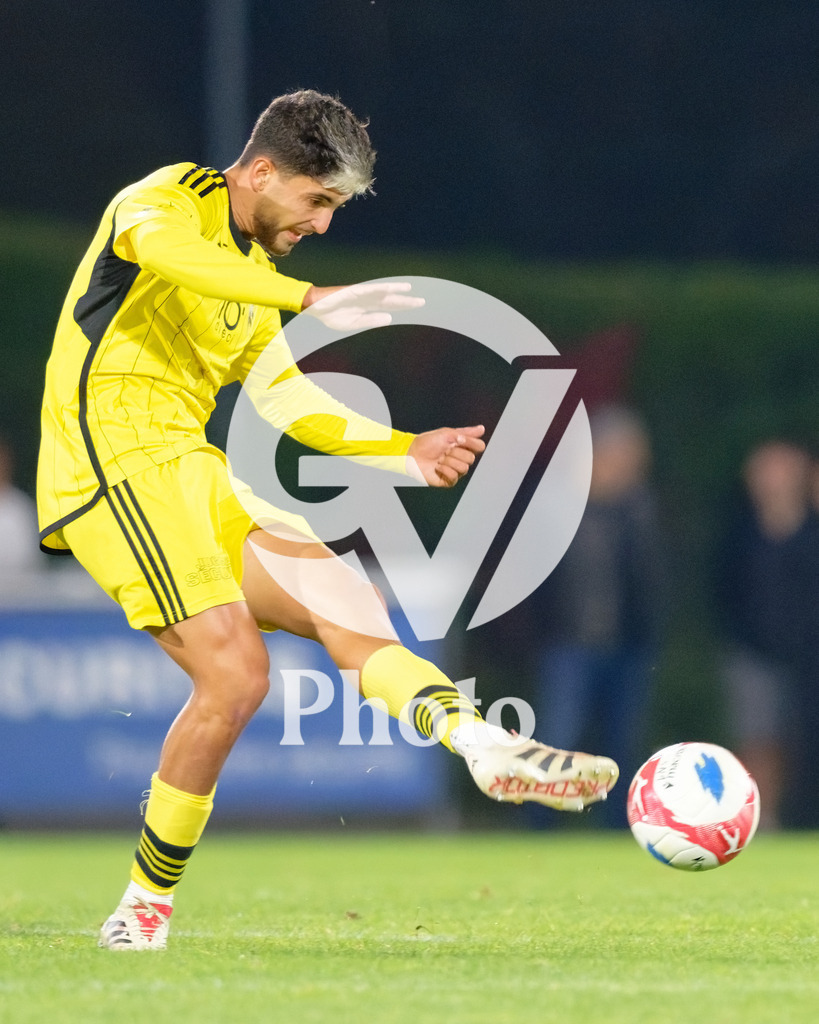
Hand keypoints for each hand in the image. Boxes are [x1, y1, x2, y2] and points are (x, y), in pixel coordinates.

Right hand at [302, 282, 423, 330]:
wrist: (314, 307)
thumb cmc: (331, 316)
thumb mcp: (353, 324)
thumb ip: (371, 321)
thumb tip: (389, 318)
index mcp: (367, 309)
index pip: (389, 308)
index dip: (402, 308)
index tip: (415, 309)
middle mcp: (368, 300)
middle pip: (390, 300)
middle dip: (405, 302)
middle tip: (421, 302)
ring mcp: (362, 294)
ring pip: (383, 293)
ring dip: (397, 292)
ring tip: (411, 292)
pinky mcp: (355, 290)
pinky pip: (371, 289)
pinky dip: (383, 288)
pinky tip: (393, 288)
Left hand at [407, 425, 485, 487]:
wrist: (413, 454)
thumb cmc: (427, 442)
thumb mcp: (447, 433)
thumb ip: (466, 433)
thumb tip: (482, 429)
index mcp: (463, 447)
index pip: (479, 447)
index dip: (471, 443)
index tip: (458, 439)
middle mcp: (461, 459)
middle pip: (471, 458)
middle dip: (455, 452)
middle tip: (444, 451)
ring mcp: (456, 471)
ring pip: (464, 468)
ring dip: (449, 462)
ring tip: (439, 460)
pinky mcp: (449, 481)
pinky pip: (455, 477)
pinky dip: (444, 470)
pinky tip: (437, 467)